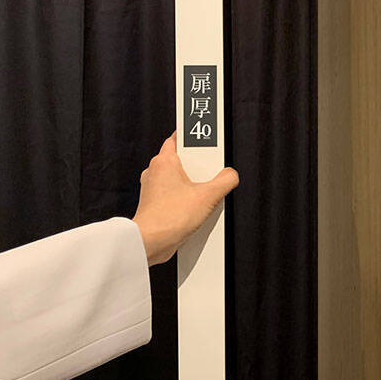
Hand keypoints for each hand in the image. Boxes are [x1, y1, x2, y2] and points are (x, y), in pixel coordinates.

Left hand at [132, 132, 238, 265]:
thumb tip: (231, 175)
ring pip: (179, 179)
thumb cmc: (168, 218)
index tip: (204, 136)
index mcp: (164, 161)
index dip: (193, 137)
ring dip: (193, 186)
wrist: (150, 243)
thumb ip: (225, 181)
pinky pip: (175, 195)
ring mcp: (153, 189)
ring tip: (204, 195)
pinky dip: (186, 199)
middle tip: (210, 173)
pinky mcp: (155, 204)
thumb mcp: (208, 196)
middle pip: (183, 160)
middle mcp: (155, 172)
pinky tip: (196, 209)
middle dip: (198, 167)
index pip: (178, 138)